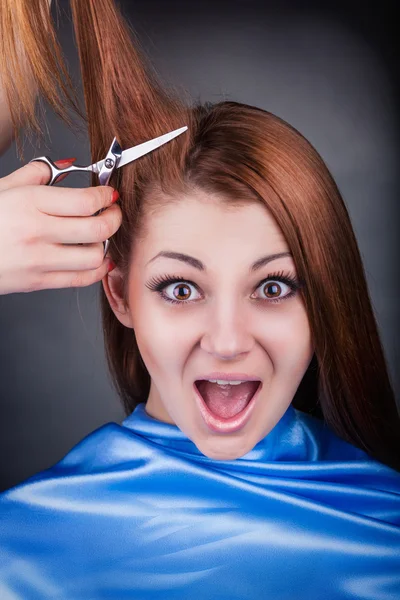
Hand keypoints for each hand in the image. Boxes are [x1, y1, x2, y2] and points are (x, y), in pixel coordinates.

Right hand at [0, 159, 121, 294]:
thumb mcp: (3, 187)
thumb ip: (37, 173)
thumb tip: (69, 164)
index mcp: (29, 203)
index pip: (86, 201)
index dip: (106, 197)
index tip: (109, 195)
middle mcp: (36, 232)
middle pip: (97, 228)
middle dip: (115, 218)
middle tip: (113, 212)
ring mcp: (38, 260)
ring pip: (94, 256)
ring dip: (105, 244)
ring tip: (101, 235)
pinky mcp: (39, 282)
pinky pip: (81, 279)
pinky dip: (98, 269)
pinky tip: (97, 258)